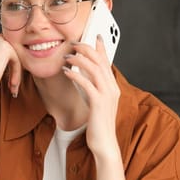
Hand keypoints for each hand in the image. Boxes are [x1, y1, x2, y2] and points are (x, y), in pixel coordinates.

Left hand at [63, 35, 120, 158]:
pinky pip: (86, 83)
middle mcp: (112, 88)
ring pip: (94, 69)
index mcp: (113, 87)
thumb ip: (93, 88)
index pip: (108, 62)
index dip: (102, 47)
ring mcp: (106, 95)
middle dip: (87, 49)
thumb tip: (82, 74)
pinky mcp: (98, 103)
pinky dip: (76, 74)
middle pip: (100, 61)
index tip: (95, 36)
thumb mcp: (97, 102)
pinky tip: (66, 71)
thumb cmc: (98, 124)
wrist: (104, 143)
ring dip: (79, 59)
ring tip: (68, 56)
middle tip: (74, 43)